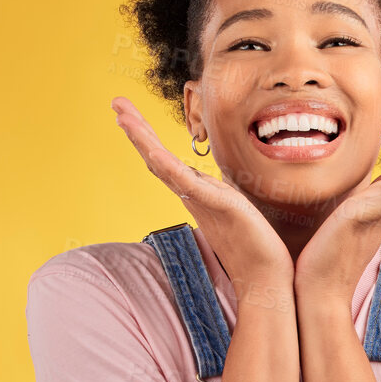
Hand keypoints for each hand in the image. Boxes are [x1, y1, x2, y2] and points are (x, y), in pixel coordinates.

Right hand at [111, 97, 293, 292]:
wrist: (265, 279)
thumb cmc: (255, 249)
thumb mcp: (236, 210)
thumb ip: (222, 197)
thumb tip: (218, 189)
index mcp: (196, 194)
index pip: (165, 161)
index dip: (145, 137)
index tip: (128, 114)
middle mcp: (193, 196)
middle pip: (156, 158)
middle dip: (136, 129)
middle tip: (115, 102)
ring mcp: (201, 202)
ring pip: (164, 166)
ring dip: (143, 139)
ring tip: (123, 116)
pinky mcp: (218, 207)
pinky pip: (188, 184)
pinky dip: (169, 167)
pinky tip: (153, 152)